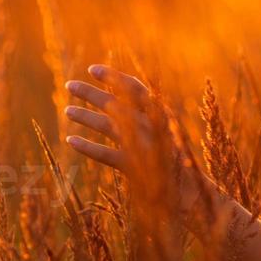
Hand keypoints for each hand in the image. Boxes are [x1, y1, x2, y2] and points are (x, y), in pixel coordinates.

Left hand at [63, 64, 212, 223]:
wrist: (192, 190)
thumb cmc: (178, 161)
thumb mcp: (167, 133)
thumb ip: (149, 117)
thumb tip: (121, 101)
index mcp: (161, 116)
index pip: (136, 89)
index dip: (113, 77)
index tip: (93, 69)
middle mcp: (151, 127)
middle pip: (116, 104)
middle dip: (91, 93)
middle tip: (70, 85)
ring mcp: (143, 146)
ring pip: (108, 126)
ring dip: (86, 116)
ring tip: (68, 111)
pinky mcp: (135, 166)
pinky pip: (106, 154)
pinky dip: (88, 147)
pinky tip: (71, 140)